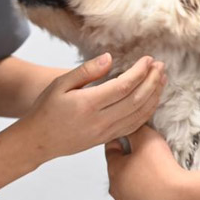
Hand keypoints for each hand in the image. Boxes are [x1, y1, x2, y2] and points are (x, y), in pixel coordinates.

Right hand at [21, 54, 165, 161]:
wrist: (38, 141)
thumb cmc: (46, 109)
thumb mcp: (60, 84)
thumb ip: (86, 70)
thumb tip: (110, 58)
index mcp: (88, 104)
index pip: (123, 86)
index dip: (140, 72)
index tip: (148, 60)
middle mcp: (100, 120)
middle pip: (136, 100)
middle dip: (152, 81)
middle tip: (161, 66)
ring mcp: (105, 132)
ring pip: (139, 115)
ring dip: (154, 96)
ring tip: (161, 79)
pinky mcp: (107, 139)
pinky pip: (134, 126)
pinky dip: (147, 112)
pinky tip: (152, 100)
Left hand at [104, 125, 187, 199]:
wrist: (180, 197)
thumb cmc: (163, 169)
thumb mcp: (146, 137)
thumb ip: (133, 129)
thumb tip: (129, 128)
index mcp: (113, 171)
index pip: (110, 149)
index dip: (122, 140)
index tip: (130, 136)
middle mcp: (116, 190)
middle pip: (119, 169)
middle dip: (130, 160)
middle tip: (147, 154)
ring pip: (129, 186)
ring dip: (137, 178)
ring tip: (154, 171)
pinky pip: (140, 199)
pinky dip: (146, 193)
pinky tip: (158, 186)